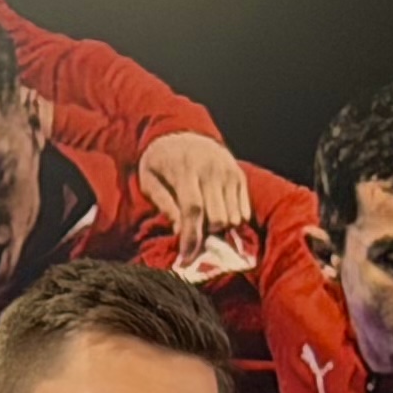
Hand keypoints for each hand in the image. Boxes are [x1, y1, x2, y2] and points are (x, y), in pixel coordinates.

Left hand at [135, 131, 253, 249]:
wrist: (182, 134)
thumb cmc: (160, 162)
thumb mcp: (149, 180)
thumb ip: (164, 204)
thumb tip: (179, 231)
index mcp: (186, 170)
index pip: (193, 209)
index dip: (191, 237)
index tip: (187, 258)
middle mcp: (212, 170)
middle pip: (217, 217)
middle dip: (206, 234)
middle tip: (193, 235)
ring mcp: (229, 172)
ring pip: (233, 216)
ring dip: (219, 229)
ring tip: (204, 224)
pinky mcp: (240, 176)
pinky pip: (244, 210)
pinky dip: (232, 220)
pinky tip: (217, 216)